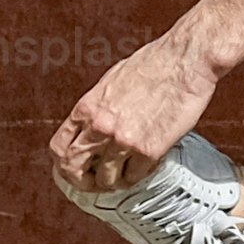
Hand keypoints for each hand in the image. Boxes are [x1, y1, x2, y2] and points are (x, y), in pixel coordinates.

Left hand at [51, 28, 224, 192]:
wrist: (184, 62)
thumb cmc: (153, 64)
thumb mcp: (111, 82)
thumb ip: (97, 108)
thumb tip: (92, 125)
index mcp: (87, 108)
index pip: (58, 147)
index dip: (64, 162)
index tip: (74, 167)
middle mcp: (100, 127)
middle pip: (73, 168)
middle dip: (81, 180)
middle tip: (93, 182)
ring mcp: (123, 141)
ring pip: (106, 179)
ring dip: (114, 180)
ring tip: (124, 173)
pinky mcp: (149, 150)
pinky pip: (135, 177)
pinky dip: (138, 175)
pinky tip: (144, 165)